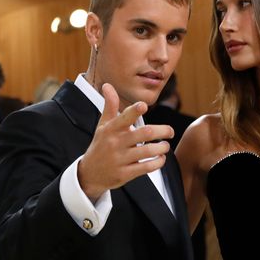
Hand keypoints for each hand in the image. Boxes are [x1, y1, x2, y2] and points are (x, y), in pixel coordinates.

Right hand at [77, 83, 172, 200]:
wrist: (89, 173)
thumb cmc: (100, 145)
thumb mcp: (103, 125)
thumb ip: (110, 106)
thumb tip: (107, 85)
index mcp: (111, 129)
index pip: (123, 117)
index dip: (134, 110)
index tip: (144, 105)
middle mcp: (115, 143)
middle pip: (144, 133)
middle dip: (163, 131)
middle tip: (170, 131)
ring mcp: (120, 159)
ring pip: (148, 151)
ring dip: (162, 148)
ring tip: (165, 146)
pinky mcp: (124, 174)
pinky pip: (146, 167)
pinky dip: (158, 162)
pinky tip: (161, 158)